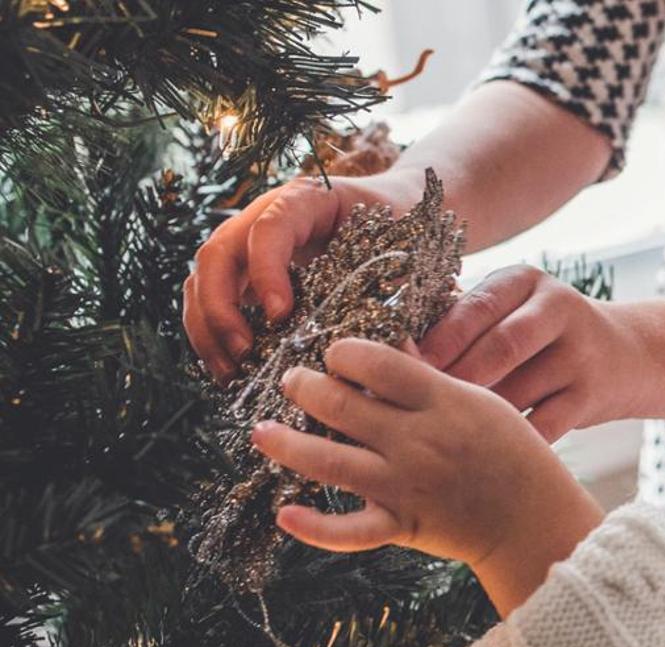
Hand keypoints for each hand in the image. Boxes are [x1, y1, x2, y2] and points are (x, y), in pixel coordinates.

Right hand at [185, 173, 419, 380]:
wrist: (392, 208)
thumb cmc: (398, 228)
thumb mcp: (403, 247)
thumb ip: (397, 286)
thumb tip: (404, 351)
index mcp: (306, 200)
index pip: (270, 227)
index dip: (266, 271)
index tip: (281, 315)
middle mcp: (264, 216)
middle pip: (219, 253)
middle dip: (221, 307)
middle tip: (244, 352)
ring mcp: (247, 243)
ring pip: (203, 278)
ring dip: (208, 328)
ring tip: (231, 371)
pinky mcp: (244, 272)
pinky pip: (210, 299)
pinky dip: (211, 335)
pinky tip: (230, 370)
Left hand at [250, 339, 602, 606]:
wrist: (534, 519)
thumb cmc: (513, 454)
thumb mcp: (482, 402)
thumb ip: (432, 381)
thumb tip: (386, 352)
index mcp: (442, 403)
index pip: (377, 363)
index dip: (344, 353)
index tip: (335, 353)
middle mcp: (417, 441)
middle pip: (342, 405)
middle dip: (305, 387)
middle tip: (292, 381)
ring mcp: (405, 485)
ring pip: (328, 461)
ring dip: (286, 444)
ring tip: (262, 431)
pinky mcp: (401, 525)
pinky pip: (348, 531)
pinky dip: (313, 527)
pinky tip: (285, 514)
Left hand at [419, 265, 647, 440]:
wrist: (627, 355)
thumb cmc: (541, 336)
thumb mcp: (511, 309)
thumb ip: (462, 321)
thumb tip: (392, 353)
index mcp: (526, 281)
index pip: (476, 308)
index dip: (438, 342)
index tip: (400, 371)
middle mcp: (559, 310)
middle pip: (500, 348)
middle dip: (455, 381)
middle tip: (414, 410)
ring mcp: (580, 354)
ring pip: (517, 393)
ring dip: (477, 419)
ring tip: (438, 437)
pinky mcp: (592, 396)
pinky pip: (542, 427)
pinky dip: (509, 443)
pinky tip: (481, 454)